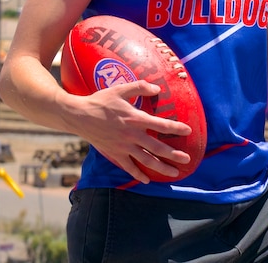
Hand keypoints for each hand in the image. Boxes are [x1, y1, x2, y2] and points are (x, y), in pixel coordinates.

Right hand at [68, 80, 192, 183]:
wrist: (79, 116)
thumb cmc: (101, 101)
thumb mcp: (120, 89)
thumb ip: (139, 87)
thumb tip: (157, 88)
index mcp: (135, 118)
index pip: (160, 125)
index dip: (175, 128)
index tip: (188, 131)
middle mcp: (131, 135)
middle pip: (157, 147)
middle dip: (174, 154)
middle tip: (187, 159)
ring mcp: (123, 147)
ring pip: (146, 160)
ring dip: (162, 167)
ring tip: (174, 173)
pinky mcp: (114, 154)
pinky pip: (129, 167)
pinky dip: (138, 175)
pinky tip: (147, 180)